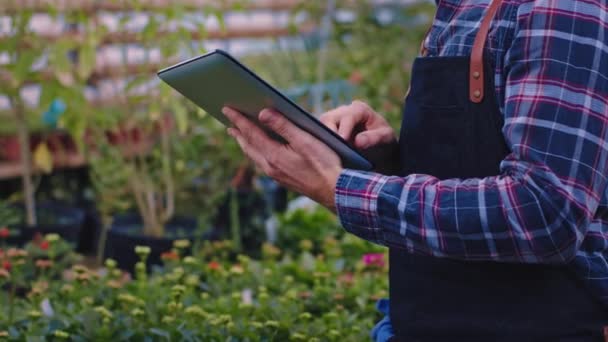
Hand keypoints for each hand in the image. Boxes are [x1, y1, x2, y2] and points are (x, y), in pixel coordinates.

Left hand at [223, 107, 342, 210]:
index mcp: (273, 155)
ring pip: (254, 155)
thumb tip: (262, 113)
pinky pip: (262, 162)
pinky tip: (260, 149)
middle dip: (238, 132)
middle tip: (228, 121)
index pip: (251, 132)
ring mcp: (276, 175)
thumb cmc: (324, 164)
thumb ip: (283, 126)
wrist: (334, 192)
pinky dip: (256, 151)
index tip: (227, 108)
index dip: (238, 119)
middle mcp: (270, 167)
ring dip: (245, 143)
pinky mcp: (283, 179)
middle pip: (248, 146)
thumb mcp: (305, 140)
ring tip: (239, 134)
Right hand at [320, 100, 395, 148]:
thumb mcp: (386, 139)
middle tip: (330, 150)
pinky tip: (322, 156)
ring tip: (325, 155)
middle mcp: (344, 111)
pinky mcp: (326, 131)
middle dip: (328, 133)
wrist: (380, 149)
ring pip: (320, 126)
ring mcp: (333, 121)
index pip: (348, 117)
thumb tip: (358, 141)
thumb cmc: (385, 142)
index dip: (343, 129)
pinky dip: (319, 144)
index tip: (342, 142)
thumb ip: (374, 138)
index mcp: (360, 109)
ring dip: (321, 140)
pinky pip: (318, 135)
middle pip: (328, 118)